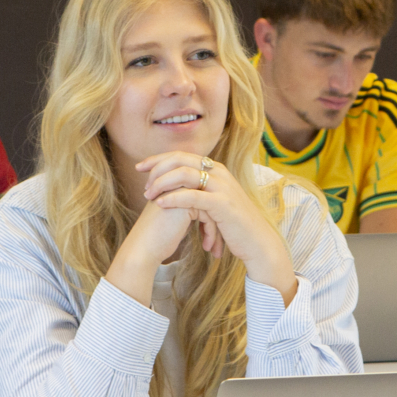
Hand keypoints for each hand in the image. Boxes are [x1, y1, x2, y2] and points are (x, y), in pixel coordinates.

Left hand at [135, 151, 296, 302]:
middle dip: (157, 168)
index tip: (140, 167)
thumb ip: (199, 190)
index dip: (159, 159)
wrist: (257, 241)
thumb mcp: (215, 202)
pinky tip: (160, 204)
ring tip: (149, 195)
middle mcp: (219, 172)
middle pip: (181, 159)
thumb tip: (176, 186)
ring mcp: (222, 186)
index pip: (182, 155)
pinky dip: (173, 198)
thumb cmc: (233, 224)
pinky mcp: (222, 204)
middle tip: (142, 181)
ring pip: (184, 174)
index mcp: (216, 169)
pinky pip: (192, 196)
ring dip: (162, 183)